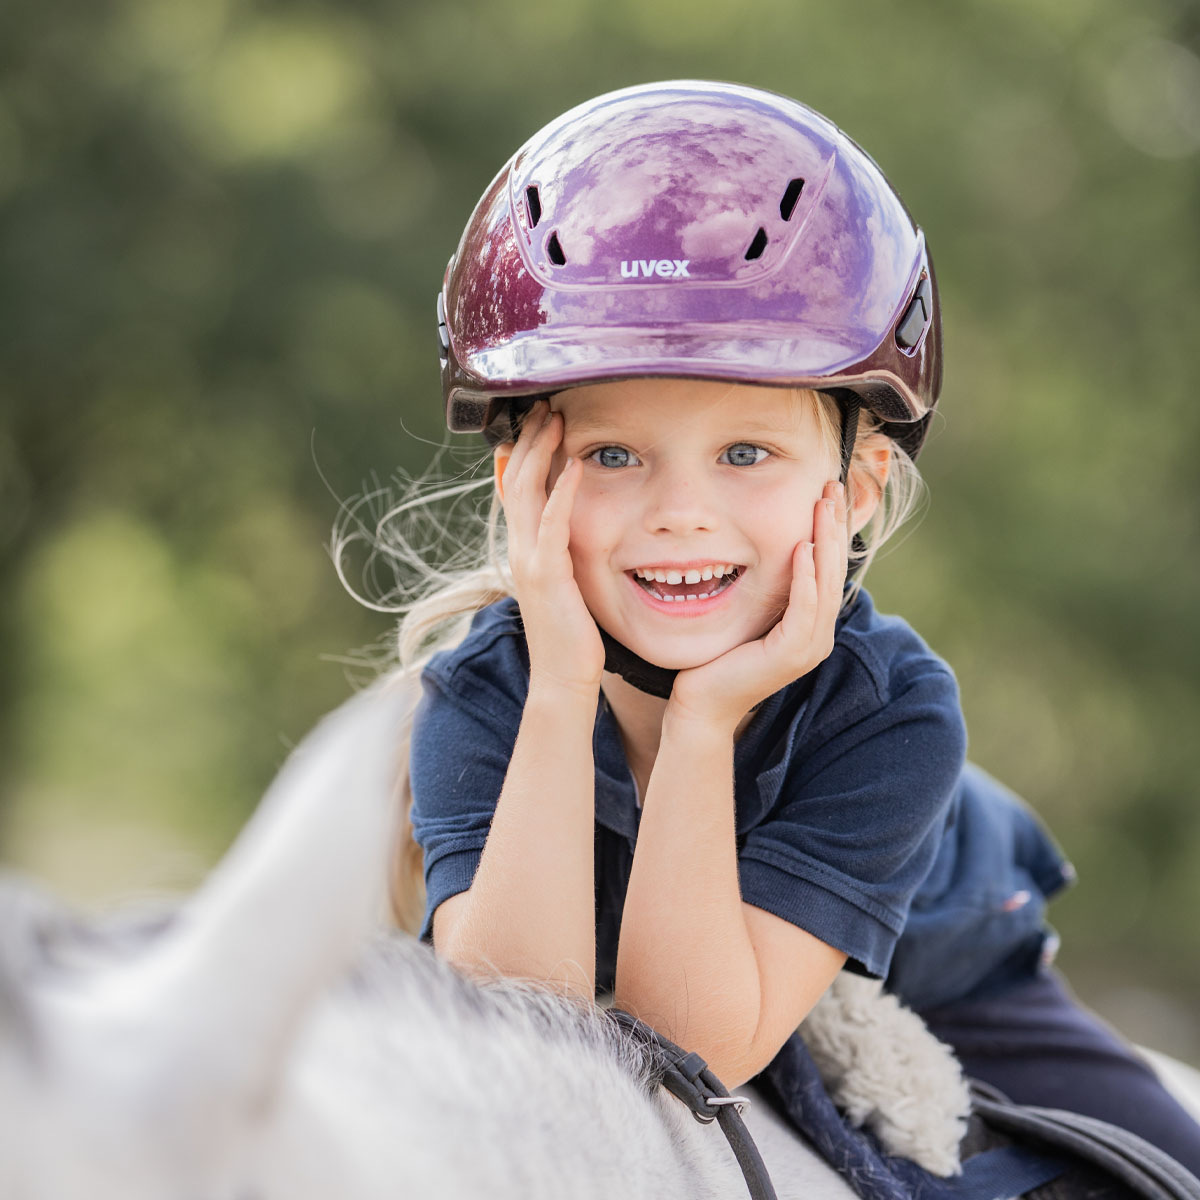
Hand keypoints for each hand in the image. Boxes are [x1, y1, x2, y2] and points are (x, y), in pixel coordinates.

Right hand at [496, 400, 604, 695]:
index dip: (523, 452)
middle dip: (530, 439)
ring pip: (528, 492)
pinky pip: (554, 522)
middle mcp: (519, 549)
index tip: (535, 420)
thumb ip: (564, 555)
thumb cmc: (572, 636)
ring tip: (554, 417)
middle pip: (517, 480)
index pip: (517, 490)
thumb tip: (575, 535)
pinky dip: (563, 491)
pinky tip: (575, 465)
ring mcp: (529, 560)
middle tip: (543, 404)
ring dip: (542, 452)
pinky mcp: (547, 574)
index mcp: (523, 550)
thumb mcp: (565, 586)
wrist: (563, 679)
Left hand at [666, 481, 848, 732]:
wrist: (699, 703)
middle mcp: (817, 635)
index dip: (831, 528)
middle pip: (834, 570)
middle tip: (833, 485)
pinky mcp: (790, 655)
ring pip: (825, 584)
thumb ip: (764, 588)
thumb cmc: (716, 658)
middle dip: (835, 525)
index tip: (828, 490)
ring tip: (823, 505)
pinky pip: (804, 608)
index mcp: (810, 624)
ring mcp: (808, 647)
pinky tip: (803, 547)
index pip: (828, 567)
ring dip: (826, 541)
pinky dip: (805, 576)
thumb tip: (763, 546)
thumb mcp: (746, 613)